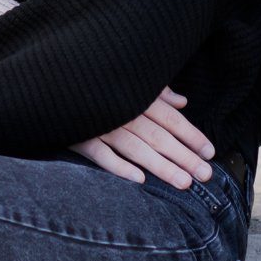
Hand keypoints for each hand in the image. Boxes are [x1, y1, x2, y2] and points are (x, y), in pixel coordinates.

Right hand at [69, 88, 215, 186]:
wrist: (50, 82)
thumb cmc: (96, 80)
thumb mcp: (130, 77)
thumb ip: (157, 91)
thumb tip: (182, 102)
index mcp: (136, 95)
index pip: (169, 118)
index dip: (191, 135)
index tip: (210, 152)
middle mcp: (122, 110)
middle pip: (158, 136)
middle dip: (184, 156)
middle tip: (206, 175)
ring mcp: (100, 124)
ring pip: (136, 148)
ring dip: (161, 166)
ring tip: (184, 183)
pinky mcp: (79, 136)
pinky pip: (100, 155)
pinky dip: (119, 167)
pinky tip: (139, 180)